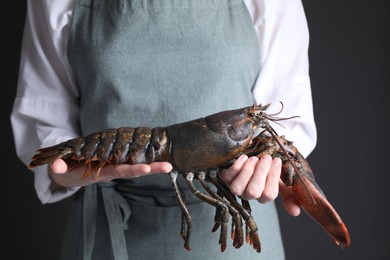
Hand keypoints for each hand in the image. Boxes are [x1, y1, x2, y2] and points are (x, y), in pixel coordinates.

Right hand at [49, 159, 172, 187]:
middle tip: (168, 167)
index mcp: (101, 173)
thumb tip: (56, 167)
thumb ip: (59, 168)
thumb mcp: (62, 169)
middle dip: (151, 170)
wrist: (70, 174)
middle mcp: (112, 172)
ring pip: (136, 168)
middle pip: (134, 171)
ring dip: (153, 167)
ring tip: (169, 165)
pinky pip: (133, 163)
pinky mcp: (117, 163)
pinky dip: (146, 162)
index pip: (119, 171)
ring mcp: (116, 168)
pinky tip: (159, 158)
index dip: (132, 170)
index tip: (146, 170)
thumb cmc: (67, 169)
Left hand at [220, 154, 300, 216]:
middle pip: (253, 191)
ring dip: (247, 171)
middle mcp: (248, 195)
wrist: (251, 161)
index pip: (269, 194)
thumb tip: (296, 212)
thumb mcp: (281, 181)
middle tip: (266, 158)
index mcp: (263, 196)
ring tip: (254, 159)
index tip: (277, 161)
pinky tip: (244, 157)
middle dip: (261, 173)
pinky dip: (236, 166)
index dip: (273, 177)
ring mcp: (236, 188)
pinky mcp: (225, 178)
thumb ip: (290, 195)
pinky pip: (228, 176)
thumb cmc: (267, 171)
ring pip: (238, 187)